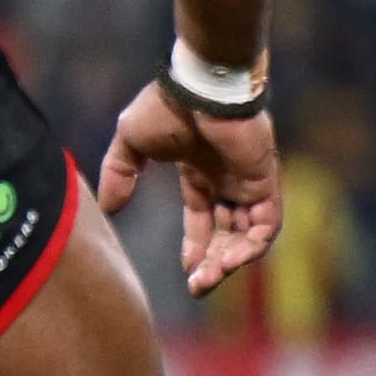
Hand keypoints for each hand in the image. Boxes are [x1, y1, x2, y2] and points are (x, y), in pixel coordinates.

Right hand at [99, 82, 281, 296]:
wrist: (199, 88)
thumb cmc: (165, 108)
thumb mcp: (130, 143)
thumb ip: (120, 174)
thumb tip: (108, 208)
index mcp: (198, 172)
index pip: (202, 218)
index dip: (195, 247)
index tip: (186, 272)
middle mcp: (226, 180)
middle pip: (225, 232)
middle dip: (213, 263)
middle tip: (199, 287)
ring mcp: (248, 182)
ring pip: (247, 233)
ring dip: (231, 260)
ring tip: (211, 279)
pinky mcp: (265, 181)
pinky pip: (267, 223)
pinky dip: (253, 244)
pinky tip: (232, 260)